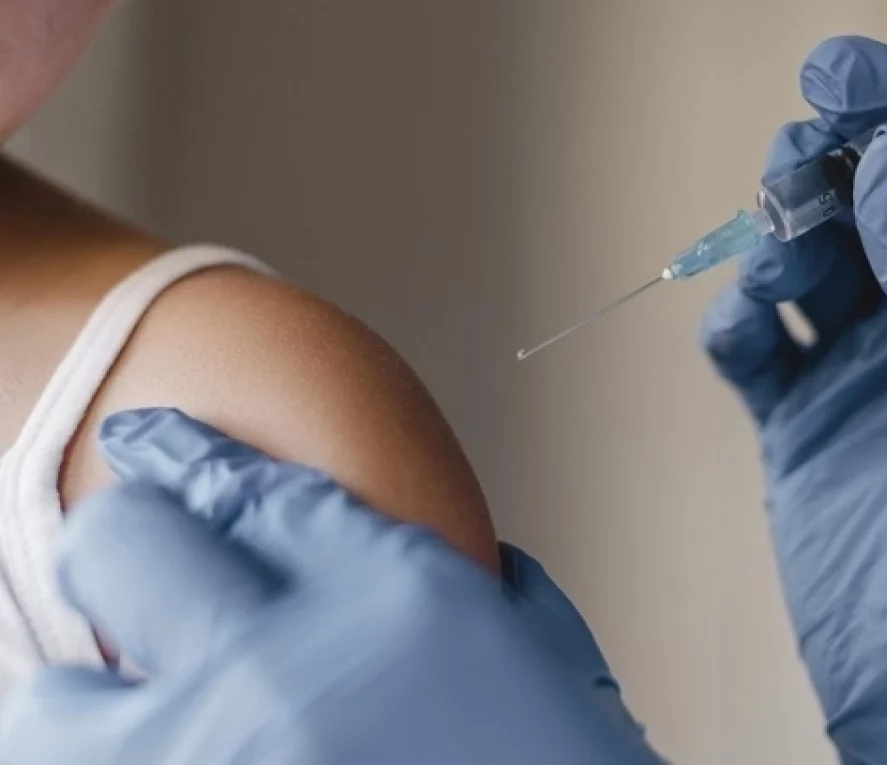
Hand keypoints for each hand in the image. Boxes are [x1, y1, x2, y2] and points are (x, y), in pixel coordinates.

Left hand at [0, 408, 658, 764]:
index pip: (242, 486)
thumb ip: (468, 587)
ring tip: (134, 695)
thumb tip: (426, 557)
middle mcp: (281, 675)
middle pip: (123, 547)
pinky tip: (158, 749)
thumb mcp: (540, 652)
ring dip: (92, 693)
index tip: (152, 445)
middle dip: (131, 543)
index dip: (182, 456)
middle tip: (145, 563)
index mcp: (391, 599)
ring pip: (54, 709)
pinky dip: (119, 758)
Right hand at [702, 37, 886, 762]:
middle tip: (795, 150)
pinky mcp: (804, 426)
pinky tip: (737, 325)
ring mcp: (871, 377)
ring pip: (815, 265)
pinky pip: (758, 348)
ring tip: (766, 233)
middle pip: (885, 208)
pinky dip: (738, 323)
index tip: (850, 77)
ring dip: (782, 234)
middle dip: (838, 166)